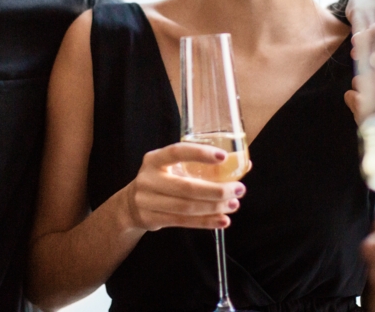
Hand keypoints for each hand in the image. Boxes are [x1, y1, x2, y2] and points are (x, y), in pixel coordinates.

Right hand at [124, 142, 245, 231]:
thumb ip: (200, 164)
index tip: (223, 156)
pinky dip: (206, 222)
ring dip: (214, 207)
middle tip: (238, 189)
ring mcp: (148, 201)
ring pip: (187, 207)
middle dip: (216, 190)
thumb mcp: (172, 166)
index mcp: (154, 159)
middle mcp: (149, 178)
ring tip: (234, 204)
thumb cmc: (161, 179)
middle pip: (186, 187)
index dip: (200, 154)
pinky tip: (222, 220)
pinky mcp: (152, 219)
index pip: (177, 152)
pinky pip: (184, 222)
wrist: (131, 204)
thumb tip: (243, 163)